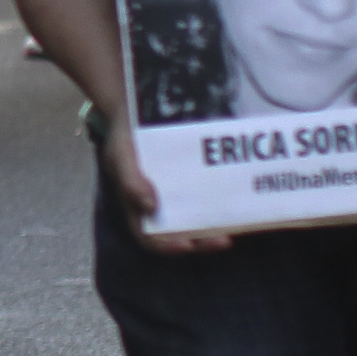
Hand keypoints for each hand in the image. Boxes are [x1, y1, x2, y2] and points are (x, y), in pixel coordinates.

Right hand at [93, 109, 236, 253]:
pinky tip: (236, 199)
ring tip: (236, 223)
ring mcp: (178, 195)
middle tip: (224, 240)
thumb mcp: (120, 155)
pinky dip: (221, 203)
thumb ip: (130, 180)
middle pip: (180, 235)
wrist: (137, 109)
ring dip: (216, 227)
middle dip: (202, 242)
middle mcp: (159, 206)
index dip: (168, 246)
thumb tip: (150, 207)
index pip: (150, 237)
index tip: (188, 245)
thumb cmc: (124, 136)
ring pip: (197, 220)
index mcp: (137, 206)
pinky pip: (207, 198)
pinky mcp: (193, 181)